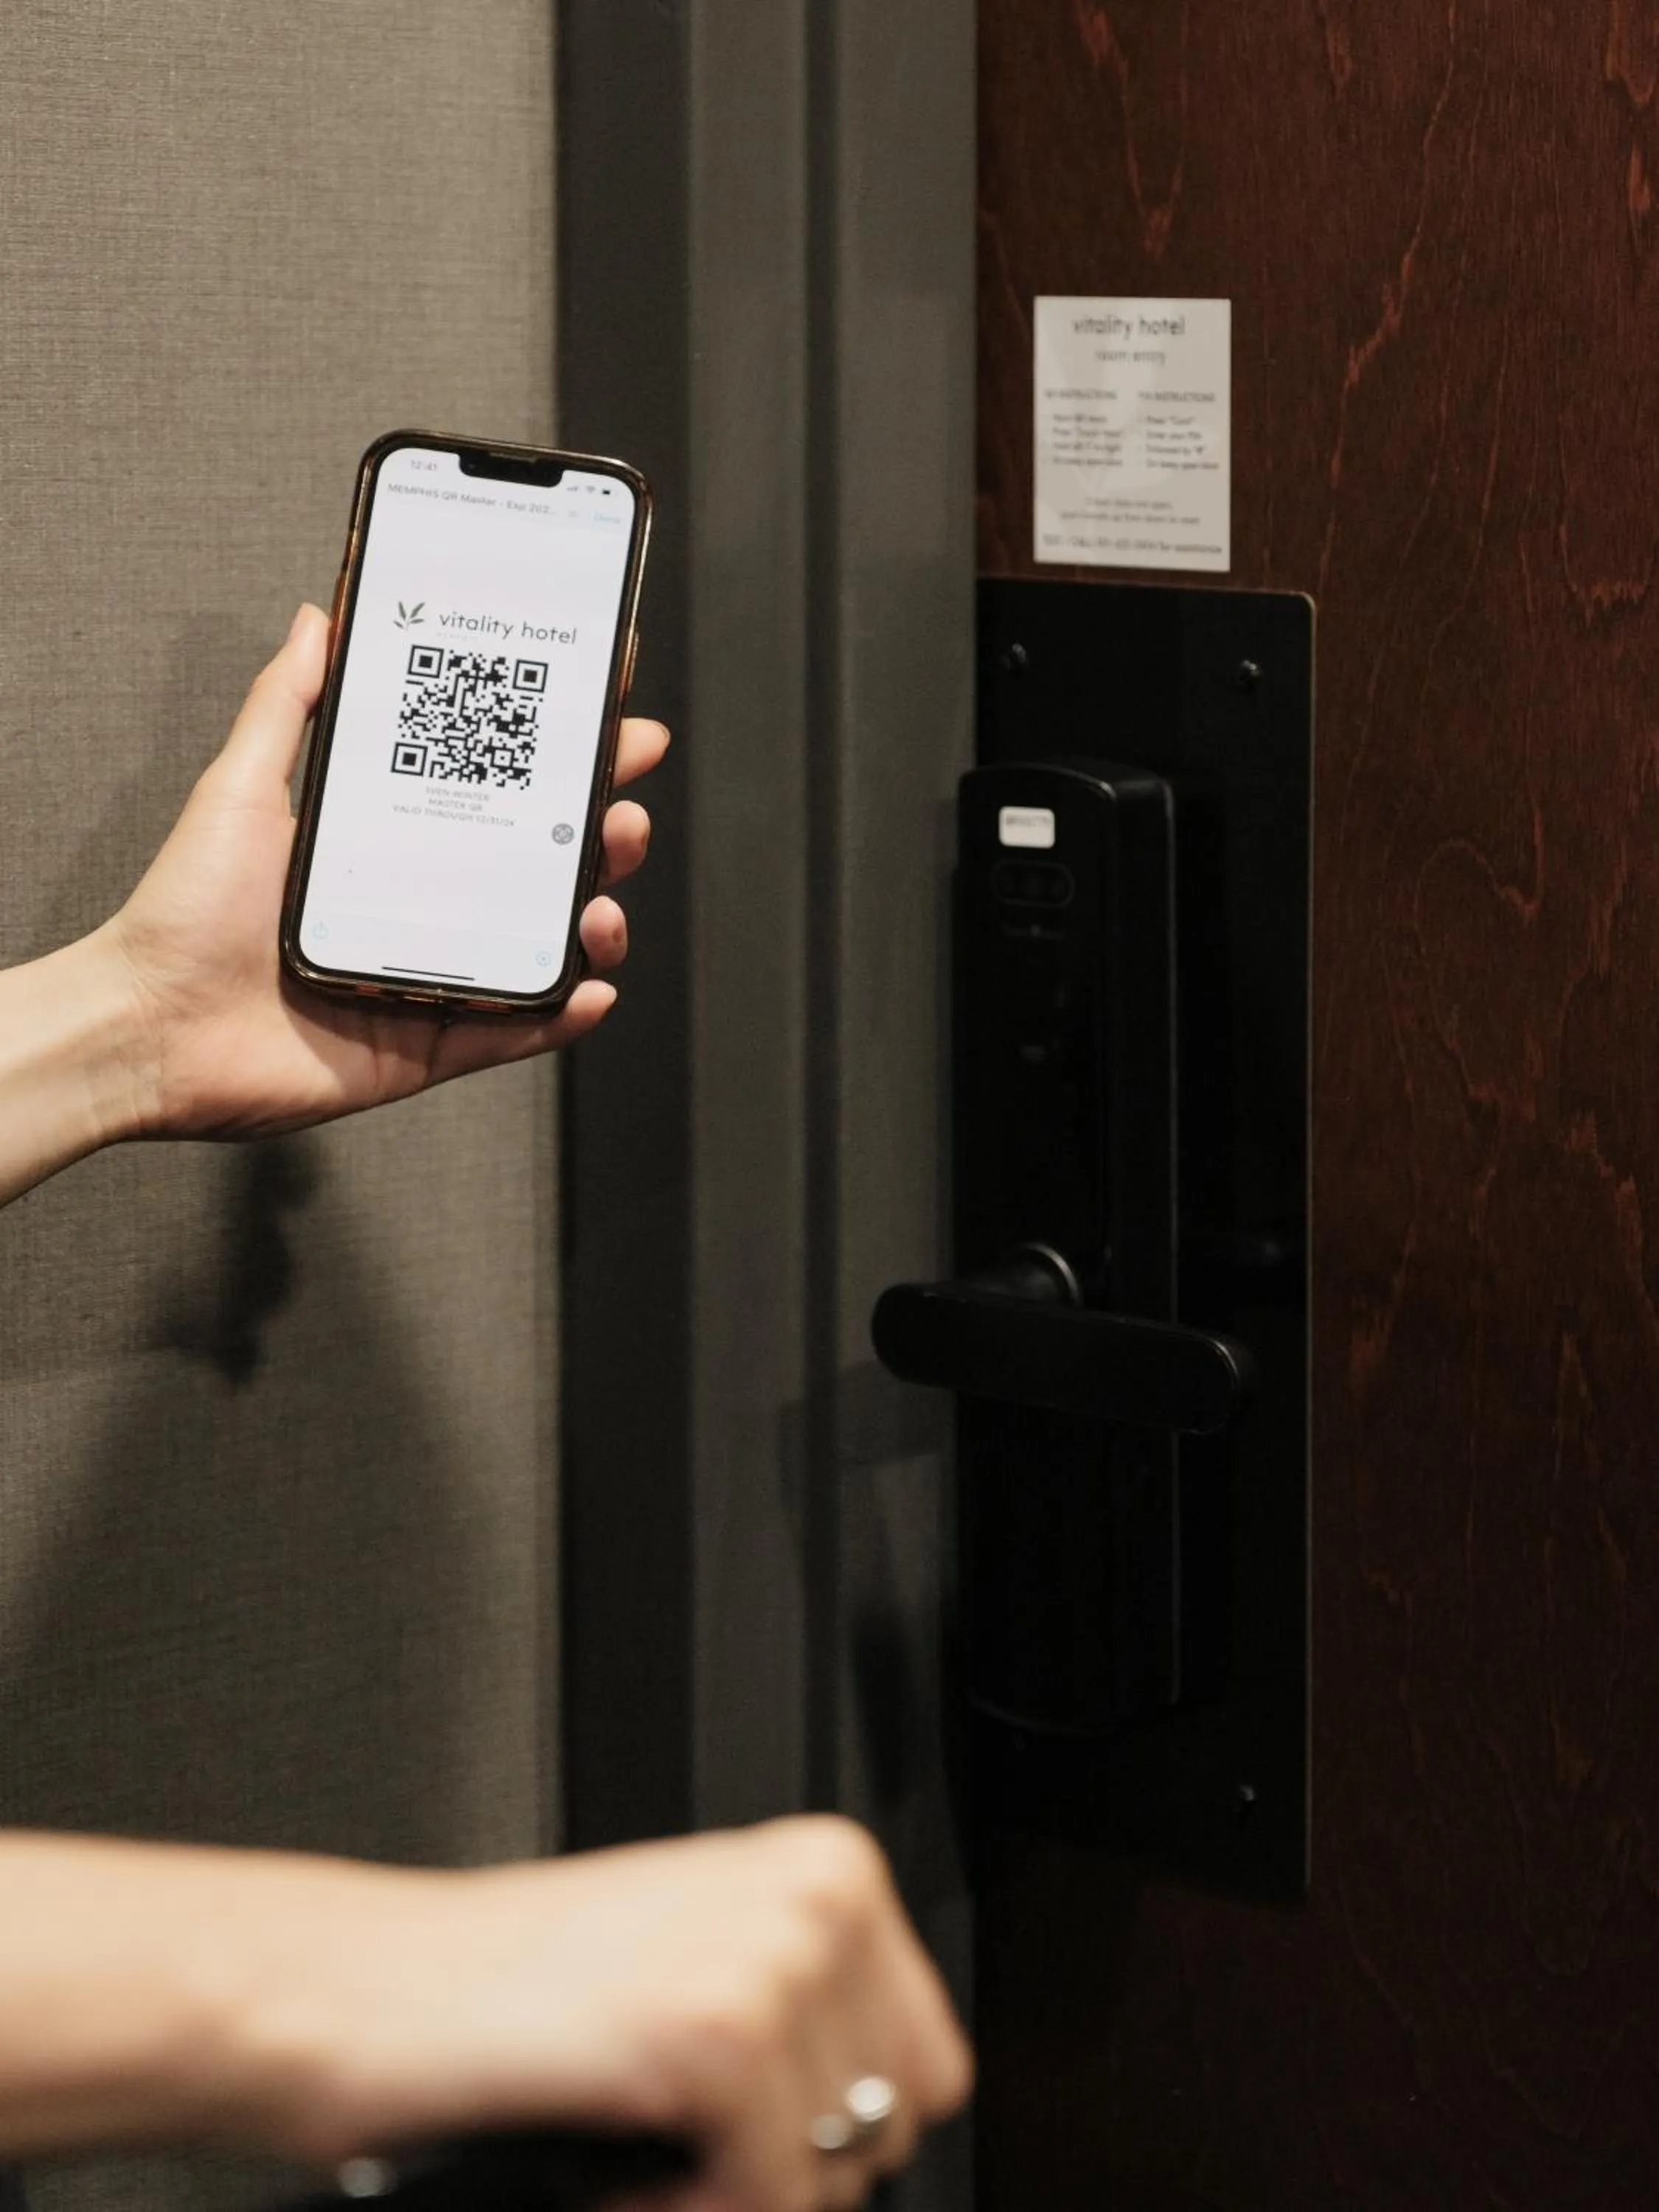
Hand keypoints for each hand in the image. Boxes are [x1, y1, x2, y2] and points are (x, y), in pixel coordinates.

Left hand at [98, 604, 667, 1140]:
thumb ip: (286, 704)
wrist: (149, 1028)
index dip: (557, 756)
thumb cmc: (183, 913)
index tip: (607, 712)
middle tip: (622, 805)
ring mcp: (432, 978)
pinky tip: (593, 985)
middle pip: (538, 863)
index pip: (493, 791)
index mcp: (389, 844)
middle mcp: (421, 908)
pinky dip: (564, 1012)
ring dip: (596, 917)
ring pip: (543, 944)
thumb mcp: (240, 787)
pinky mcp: (431, 1045)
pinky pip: (519, 1030)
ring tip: (603, 897)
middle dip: (598, 830)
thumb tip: (315, 618)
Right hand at [257, 1819, 971, 2211]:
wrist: (359, 1995)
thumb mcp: (699, 1968)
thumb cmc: (509, 1998)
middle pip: (883, 2134)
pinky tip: (604, 2157)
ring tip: (624, 2126)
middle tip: (658, 2127)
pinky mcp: (720, 2036)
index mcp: (828, 1869)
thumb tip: (875, 2124)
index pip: (924, 2072)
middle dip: (777, 2165)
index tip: (727, 2125)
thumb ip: (804, 2023)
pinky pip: (767, 2203)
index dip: (820, 2132)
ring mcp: (774, 1958)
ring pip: (829, 2177)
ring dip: (724, 2188)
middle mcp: (820, 1895)